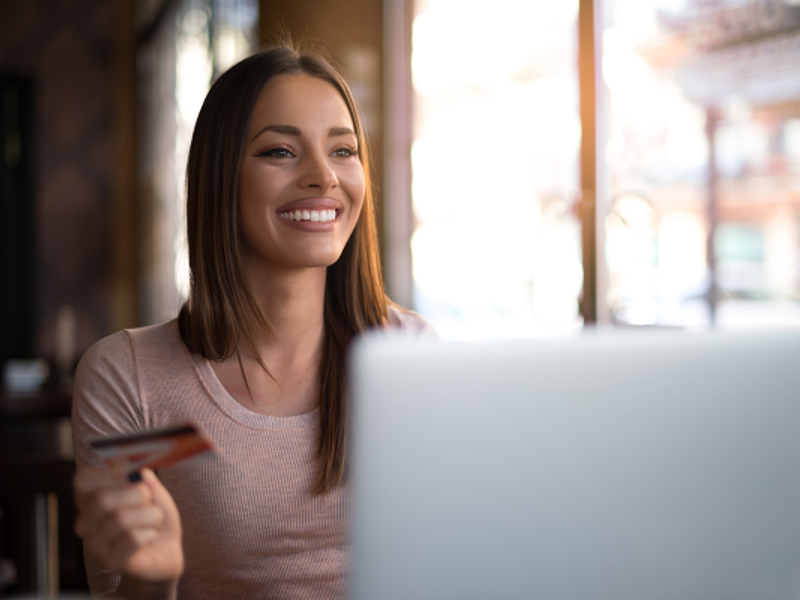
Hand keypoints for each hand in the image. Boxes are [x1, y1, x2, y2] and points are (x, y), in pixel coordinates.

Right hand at [74, 467, 183, 586]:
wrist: (167, 548)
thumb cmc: (153, 515)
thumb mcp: (153, 489)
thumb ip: (143, 478)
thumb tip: (138, 472)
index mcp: (90, 498)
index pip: (83, 480)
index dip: (112, 474)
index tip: (132, 477)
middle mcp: (86, 521)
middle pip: (101, 498)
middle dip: (137, 494)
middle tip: (148, 500)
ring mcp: (95, 544)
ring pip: (121, 519)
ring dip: (149, 515)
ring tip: (153, 520)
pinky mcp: (111, 562)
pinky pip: (132, 539)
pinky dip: (150, 533)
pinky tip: (150, 536)